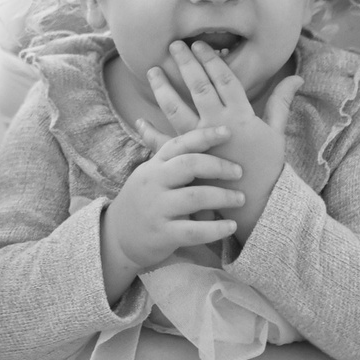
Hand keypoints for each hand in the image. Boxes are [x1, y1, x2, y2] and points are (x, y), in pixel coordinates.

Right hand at [100, 121, 242, 301]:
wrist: (118, 236)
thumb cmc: (144, 200)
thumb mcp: (150, 173)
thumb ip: (165, 154)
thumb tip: (164, 123)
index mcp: (154, 165)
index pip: (179, 144)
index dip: (204, 135)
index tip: (228, 132)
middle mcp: (154, 183)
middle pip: (188, 165)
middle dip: (218, 166)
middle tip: (240, 171)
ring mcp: (157, 209)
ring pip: (195, 197)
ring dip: (223, 196)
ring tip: (241, 198)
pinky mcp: (163, 234)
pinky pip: (194, 231)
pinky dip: (216, 228)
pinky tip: (231, 227)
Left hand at [146, 40, 298, 239]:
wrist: (255, 204)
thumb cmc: (268, 168)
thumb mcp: (277, 133)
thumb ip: (281, 103)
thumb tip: (297, 78)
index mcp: (240, 116)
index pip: (224, 79)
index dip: (211, 60)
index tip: (199, 44)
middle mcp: (217, 125)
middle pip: (198, 87)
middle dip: (185, 63)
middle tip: (174, 45)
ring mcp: (199, 143)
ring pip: (176, 108)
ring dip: (163, 88)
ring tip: (152, 71)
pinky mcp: (186, 161)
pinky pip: (163, 144)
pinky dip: (149, 132)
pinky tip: (139, 119)